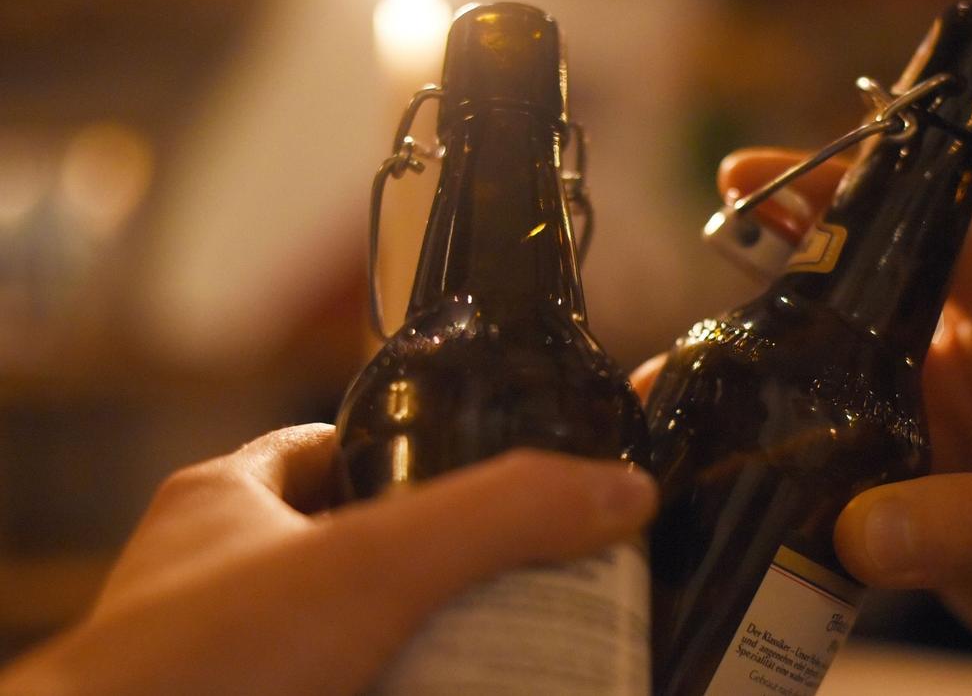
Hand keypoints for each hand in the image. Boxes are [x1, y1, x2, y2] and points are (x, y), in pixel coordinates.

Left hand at [0, 425, 656, 694]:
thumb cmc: (200, 666)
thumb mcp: (373, 563)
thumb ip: (500, 515)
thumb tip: (624, 490)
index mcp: (229, 503)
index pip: (337, 446)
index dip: (418, 449)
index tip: (493, 472)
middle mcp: (220, 581)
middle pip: (360, 551)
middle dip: (444, 568)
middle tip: (531, 583)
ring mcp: (230, 662)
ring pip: (355, 638)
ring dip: (428, 645)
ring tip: (518, 653)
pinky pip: (344, 686)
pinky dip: (399, 687)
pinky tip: (457, 693)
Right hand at [636, 148, 971, 694]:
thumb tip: (856, 528)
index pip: (931, 234)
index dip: (848, 193)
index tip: (753, 176)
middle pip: (858, 307)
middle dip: (773, 290)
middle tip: (689, 294)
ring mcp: (940, 445)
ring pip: (832, 392)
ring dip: (763, 389)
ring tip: (679, 393)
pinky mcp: (919, 510)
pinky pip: (835, 474)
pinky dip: (780, 472)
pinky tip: (725, 479)